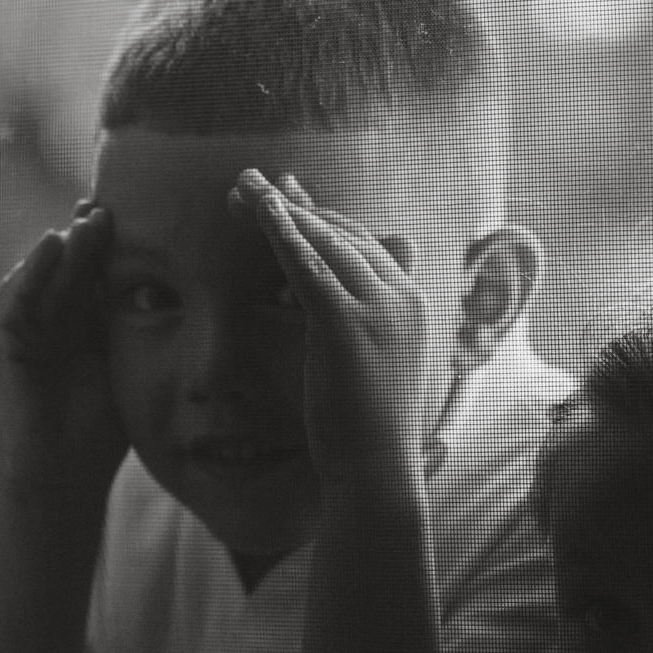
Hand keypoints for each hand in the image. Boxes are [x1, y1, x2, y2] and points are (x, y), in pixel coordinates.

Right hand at [0, 204, 126, 488]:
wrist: (56, 487)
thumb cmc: (94, 440)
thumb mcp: (124, 371)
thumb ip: (136, 332)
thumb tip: (184, 295)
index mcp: (70, 329)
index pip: (91, 276)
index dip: (113, 249)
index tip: (146, 217)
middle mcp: (40, 325)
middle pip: (67, 269)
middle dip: (89, 236)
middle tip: (117, 203)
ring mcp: (14, 334)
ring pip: (41, 277)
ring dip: (65, 246)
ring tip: (92, 218)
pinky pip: (14, 299)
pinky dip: (33, 271)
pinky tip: (54, 243)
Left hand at [229, 170, 430, 478]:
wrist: (375, 469)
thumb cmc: (367, 428)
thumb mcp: (371, 365)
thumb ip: (362, 323)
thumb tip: (340, 307)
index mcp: (411, 302)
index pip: (361, 242)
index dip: (318, 217)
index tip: (282, 195)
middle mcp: (402, 296)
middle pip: (342, 232)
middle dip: (293, 205)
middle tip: (249, 183)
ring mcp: (379, 308)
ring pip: (324, 240)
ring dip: (279, 208)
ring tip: (242, 187)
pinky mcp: (347, 324)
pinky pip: (307, 265)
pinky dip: (281, 232)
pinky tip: (258, 211)